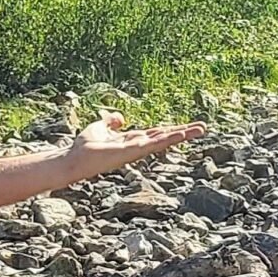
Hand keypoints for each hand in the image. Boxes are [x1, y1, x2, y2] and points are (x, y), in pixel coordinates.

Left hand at [59, 112, 206, 184]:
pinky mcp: (132, 151)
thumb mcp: (99, 127)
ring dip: (181, 135)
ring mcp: (136, 150)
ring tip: (199, 130)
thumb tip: (121, 118)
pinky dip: (167, 138)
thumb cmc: (84, 147)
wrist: (74, 158)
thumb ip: (110, 122)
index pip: (156, 133)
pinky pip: (153, 143)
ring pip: (163, 140)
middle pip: (164, 136)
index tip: (188, 127)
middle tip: (203, 128)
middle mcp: (137, 146)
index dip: (171, 129)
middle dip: (184, 132)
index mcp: (132, 141)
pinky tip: (179, 134)